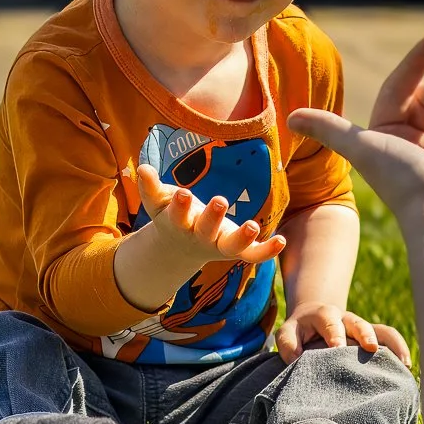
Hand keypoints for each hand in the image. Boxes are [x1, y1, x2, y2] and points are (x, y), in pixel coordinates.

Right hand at [128, 163, 286, 265]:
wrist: (181, 247)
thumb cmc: (170, 216)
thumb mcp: (157, 203)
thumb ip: (150, 187)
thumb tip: (142, 168)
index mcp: (178, 225)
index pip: (178, 217)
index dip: (180, 206)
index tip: (183, 193)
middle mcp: (200, 238)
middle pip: (206, 231)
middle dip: (212, 217)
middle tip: (219, 200)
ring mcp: (220, 246)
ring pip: (232, 247)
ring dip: (243, 238)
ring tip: (253, 225)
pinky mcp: (237, 250)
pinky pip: (253, 255)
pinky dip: (267, 251)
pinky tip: (281, 241)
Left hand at [276, 302, 412, 366]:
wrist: (314, 320)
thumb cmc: (299, 331)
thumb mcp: (287, 332)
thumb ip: (288, 343)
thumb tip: (296, 359)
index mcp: (322, 315)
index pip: (328, 321)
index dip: (334, 333)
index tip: (337, 347)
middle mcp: (345, 319)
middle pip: (357, 322)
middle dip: (364, 334)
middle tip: (371, 347)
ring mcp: (361, 327)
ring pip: (380, 330)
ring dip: (391, 344)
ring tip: (403, 363)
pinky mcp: (373, 336)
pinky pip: (390, 338)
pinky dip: (400, 350)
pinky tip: (407, 368)